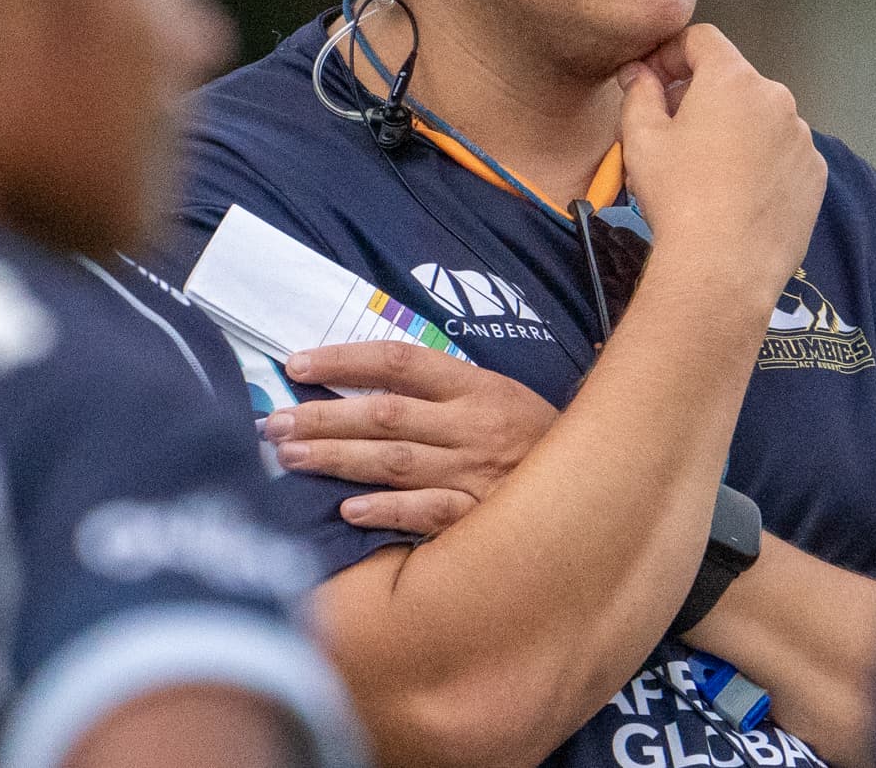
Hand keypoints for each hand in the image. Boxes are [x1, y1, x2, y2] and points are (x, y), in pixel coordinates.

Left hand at [268, 340, 557, 535]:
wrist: (601, 482)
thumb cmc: (535, 439)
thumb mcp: (498, 397)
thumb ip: (442, 391)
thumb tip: (367, 382)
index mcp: (475, 386)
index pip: (398, 361)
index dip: (344, 359)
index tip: (297, 365)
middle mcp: (471, 425)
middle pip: (384, 414)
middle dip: (324, 416)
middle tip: (274, 421)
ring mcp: (475, 472)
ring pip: (394, 462)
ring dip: (337, 460)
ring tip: (291, 456)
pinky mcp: (481, 516)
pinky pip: (427, 512)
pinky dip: (387, 510)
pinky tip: (347, 511)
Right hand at [617, 24, 827, 317]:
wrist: (724, 267)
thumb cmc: (677, 195)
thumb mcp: (641, 139)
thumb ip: (639, 92)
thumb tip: (638, 73)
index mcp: (733, 79)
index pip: (702, 39)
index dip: (671, 53)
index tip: (651, 81)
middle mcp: (777, 97)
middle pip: (734, 80)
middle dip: (701, 95)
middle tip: (672, 132)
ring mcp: (802, 137)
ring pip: (760, 118)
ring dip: (734, 129)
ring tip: (707, 172)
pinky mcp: (815, 174)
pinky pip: (782, 153)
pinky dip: (761, 161)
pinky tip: (737, 196)